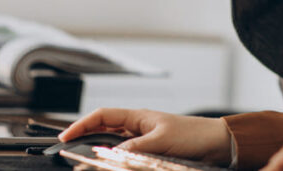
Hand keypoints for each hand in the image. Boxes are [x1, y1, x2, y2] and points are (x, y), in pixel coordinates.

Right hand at [59, 107, 232, 166]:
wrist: (218, 144)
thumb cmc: (193, 135)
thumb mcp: (161, 141)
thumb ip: (134, 147)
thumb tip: (109, 154)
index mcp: (138, 116)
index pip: (102, 116)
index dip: (82, 125)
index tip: (65, 137)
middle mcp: (138, 127)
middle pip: (103, 131)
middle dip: (84, 140)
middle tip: (68, 152)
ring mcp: (143, 141)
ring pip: (113, 147)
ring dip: (100, 153)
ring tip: (85, 161)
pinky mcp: (151, 154)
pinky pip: (126, 157)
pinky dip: (116, 162)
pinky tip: (111, 166)